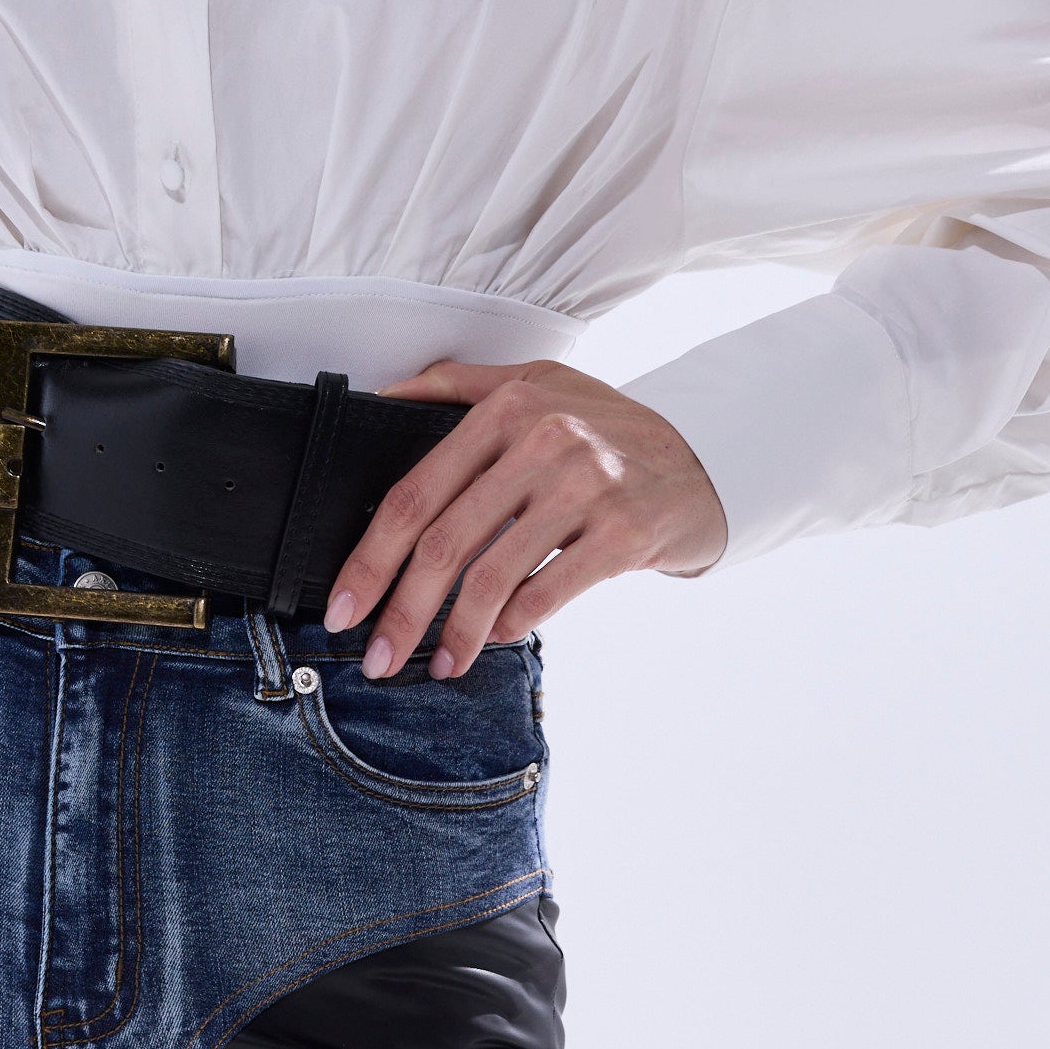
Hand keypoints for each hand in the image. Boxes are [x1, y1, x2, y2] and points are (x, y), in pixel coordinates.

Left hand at [322, 361, 726, 678]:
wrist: (706, 455)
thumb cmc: (609, 428)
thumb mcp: (537, 384)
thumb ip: (457, 386)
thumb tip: (382, 395)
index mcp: (507, 408)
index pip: (417, 492)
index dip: (370, 556)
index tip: (343, 604)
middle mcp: (544, 441)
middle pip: (445, 542)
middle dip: (400, 610)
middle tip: (375, 655)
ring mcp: (587, 486)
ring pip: (492, 577)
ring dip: (455, 634)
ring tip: (438, 664)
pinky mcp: (624, 532)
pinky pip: (547, 594)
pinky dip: (510, 626)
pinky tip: (493, 641)